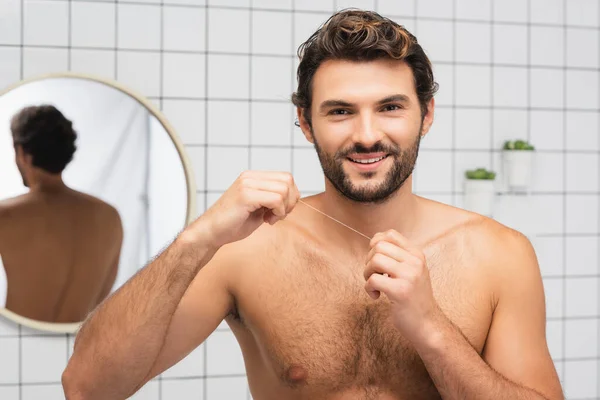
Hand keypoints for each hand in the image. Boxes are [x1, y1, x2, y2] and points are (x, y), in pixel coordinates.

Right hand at [197, 171, 299, 247]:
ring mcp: (247, 184)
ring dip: (283, 209)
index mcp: (253, 177)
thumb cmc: (233, 223)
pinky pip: (276, 199)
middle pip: (288, 180)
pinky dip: (278, 213)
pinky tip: (266, 220)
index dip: (290, 196)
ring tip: (270, 218)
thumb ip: (274, 198)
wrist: (210, 233)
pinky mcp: (245, 195)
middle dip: (290, 202)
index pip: (286, 177)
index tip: (280, 211)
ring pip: (284, 190)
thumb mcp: (259, 207)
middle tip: (277, 216)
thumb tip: (295, 196)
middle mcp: (250, 176)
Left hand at [364, 229, 441, 343]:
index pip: (390, 234)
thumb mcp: (412, 271)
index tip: (377, 260)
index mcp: (417, 255)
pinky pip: (373, 280)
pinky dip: (368, 288)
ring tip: (374, 285)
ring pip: (374, 260)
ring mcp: (409, 276)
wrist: (427, 324)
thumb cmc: (414, 298)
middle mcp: (415, 262)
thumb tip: (374, 241)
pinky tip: (376, 296)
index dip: (376, 243)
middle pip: (378, 246)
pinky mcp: (401, 291)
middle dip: (368, 260)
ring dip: (367, 274)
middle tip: (374, 275)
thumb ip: (398, 256)